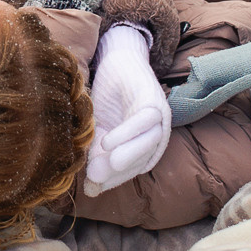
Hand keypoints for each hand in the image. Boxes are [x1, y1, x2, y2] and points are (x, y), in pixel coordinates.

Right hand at [83, 23, 170, 195]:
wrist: (115, 61)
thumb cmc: (108, 98)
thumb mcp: (98, 131)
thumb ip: (96, 156)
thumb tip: (92, 189)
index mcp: (144, 146)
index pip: (131, 170)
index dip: (114, 181)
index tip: (94, 187)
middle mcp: (156, 134)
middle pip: (142, 159)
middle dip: (120, 171)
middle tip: (96, 179)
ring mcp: (158, 117)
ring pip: (150, 141)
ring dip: (129, 154)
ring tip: (106, 162)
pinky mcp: (153, 99)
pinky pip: (146, 119)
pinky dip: (129, 132)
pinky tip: (108, 140)